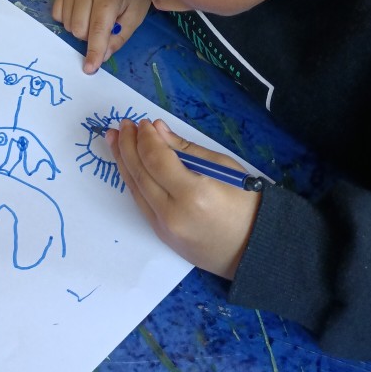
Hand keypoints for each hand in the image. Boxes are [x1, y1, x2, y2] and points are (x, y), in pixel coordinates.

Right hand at [53, 0, 150, 73]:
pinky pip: (57, 15)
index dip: (94, 51)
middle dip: (90, 37)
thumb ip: (119, 37)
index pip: (98, 29)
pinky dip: (68, 19)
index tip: (89, 69)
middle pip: (79, 30)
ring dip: (80, 28)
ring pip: (68, 25)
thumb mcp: (135, 16)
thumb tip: (103, 56)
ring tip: (93, 16)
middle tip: (103, 26)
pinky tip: (81, 11)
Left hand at [107, 119, 260, 278]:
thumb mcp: (223, 167)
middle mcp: (173, 214)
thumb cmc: (247, 204)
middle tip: (123, 126)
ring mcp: (165, 229)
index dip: (146, 138)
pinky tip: (128, 164)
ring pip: (135, 189)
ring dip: (123, 161)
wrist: (256, 249)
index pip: (156, 159)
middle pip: (140, 174)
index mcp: (193, 195)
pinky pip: (141, 203)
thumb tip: (158, 130)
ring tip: (115, 139)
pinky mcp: (162, 236)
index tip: (143, 122)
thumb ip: (186, 149)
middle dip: (128, 145)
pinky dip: (134, 180)